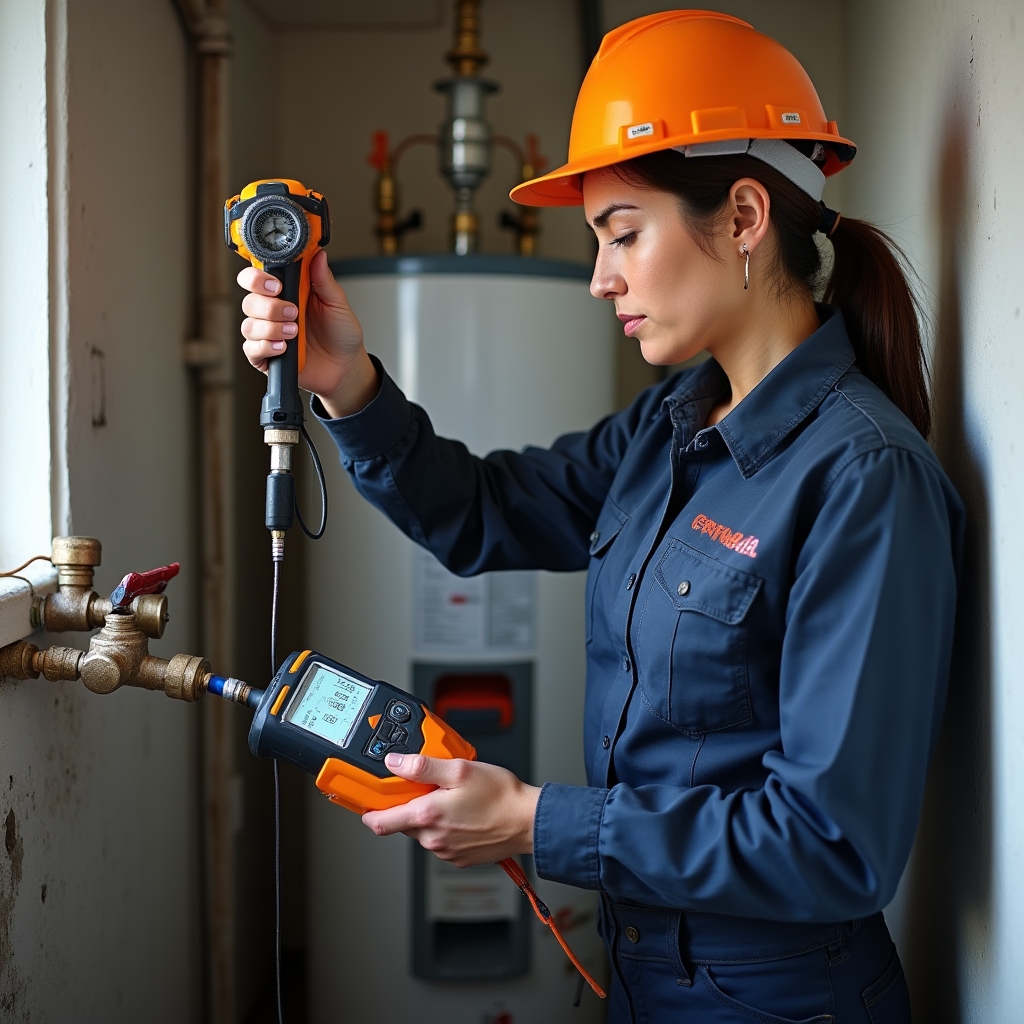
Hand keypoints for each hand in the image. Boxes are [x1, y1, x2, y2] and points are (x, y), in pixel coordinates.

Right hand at [238, 249, 378, 416]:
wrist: (346, 366)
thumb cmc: (341, 334)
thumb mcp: (337, 304)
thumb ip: (324, 280)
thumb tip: (318, 255)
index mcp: (286, 292)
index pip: (257, 277)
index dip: (258, 277)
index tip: (277, 285)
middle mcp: (273, 311)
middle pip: (249, 301)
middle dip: (269, 306)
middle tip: (293, 312)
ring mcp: (268, 334)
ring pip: (249, 325)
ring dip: (271, 328)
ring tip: (295, 332)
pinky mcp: (267, 356)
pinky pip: (252, 349)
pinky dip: (266, 347)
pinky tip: (284, 347)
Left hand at [362, 753, 540, 867]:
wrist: (527, 821)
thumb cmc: (499, 795)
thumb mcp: (459, 769)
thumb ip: (423, 766)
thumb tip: (394, 762)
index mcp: (427, 816)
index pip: (380, 823)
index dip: (368, 812)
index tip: (365, 802)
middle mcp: (432, 838)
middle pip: (403, 823)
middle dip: (408, 806)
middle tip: (424, 787)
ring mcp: (445, 851)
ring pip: (424, 831)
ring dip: (429, 816)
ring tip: (452, 797)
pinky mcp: (459, 857)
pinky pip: (442, 840)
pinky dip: (446, 827)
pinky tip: (463, 813)